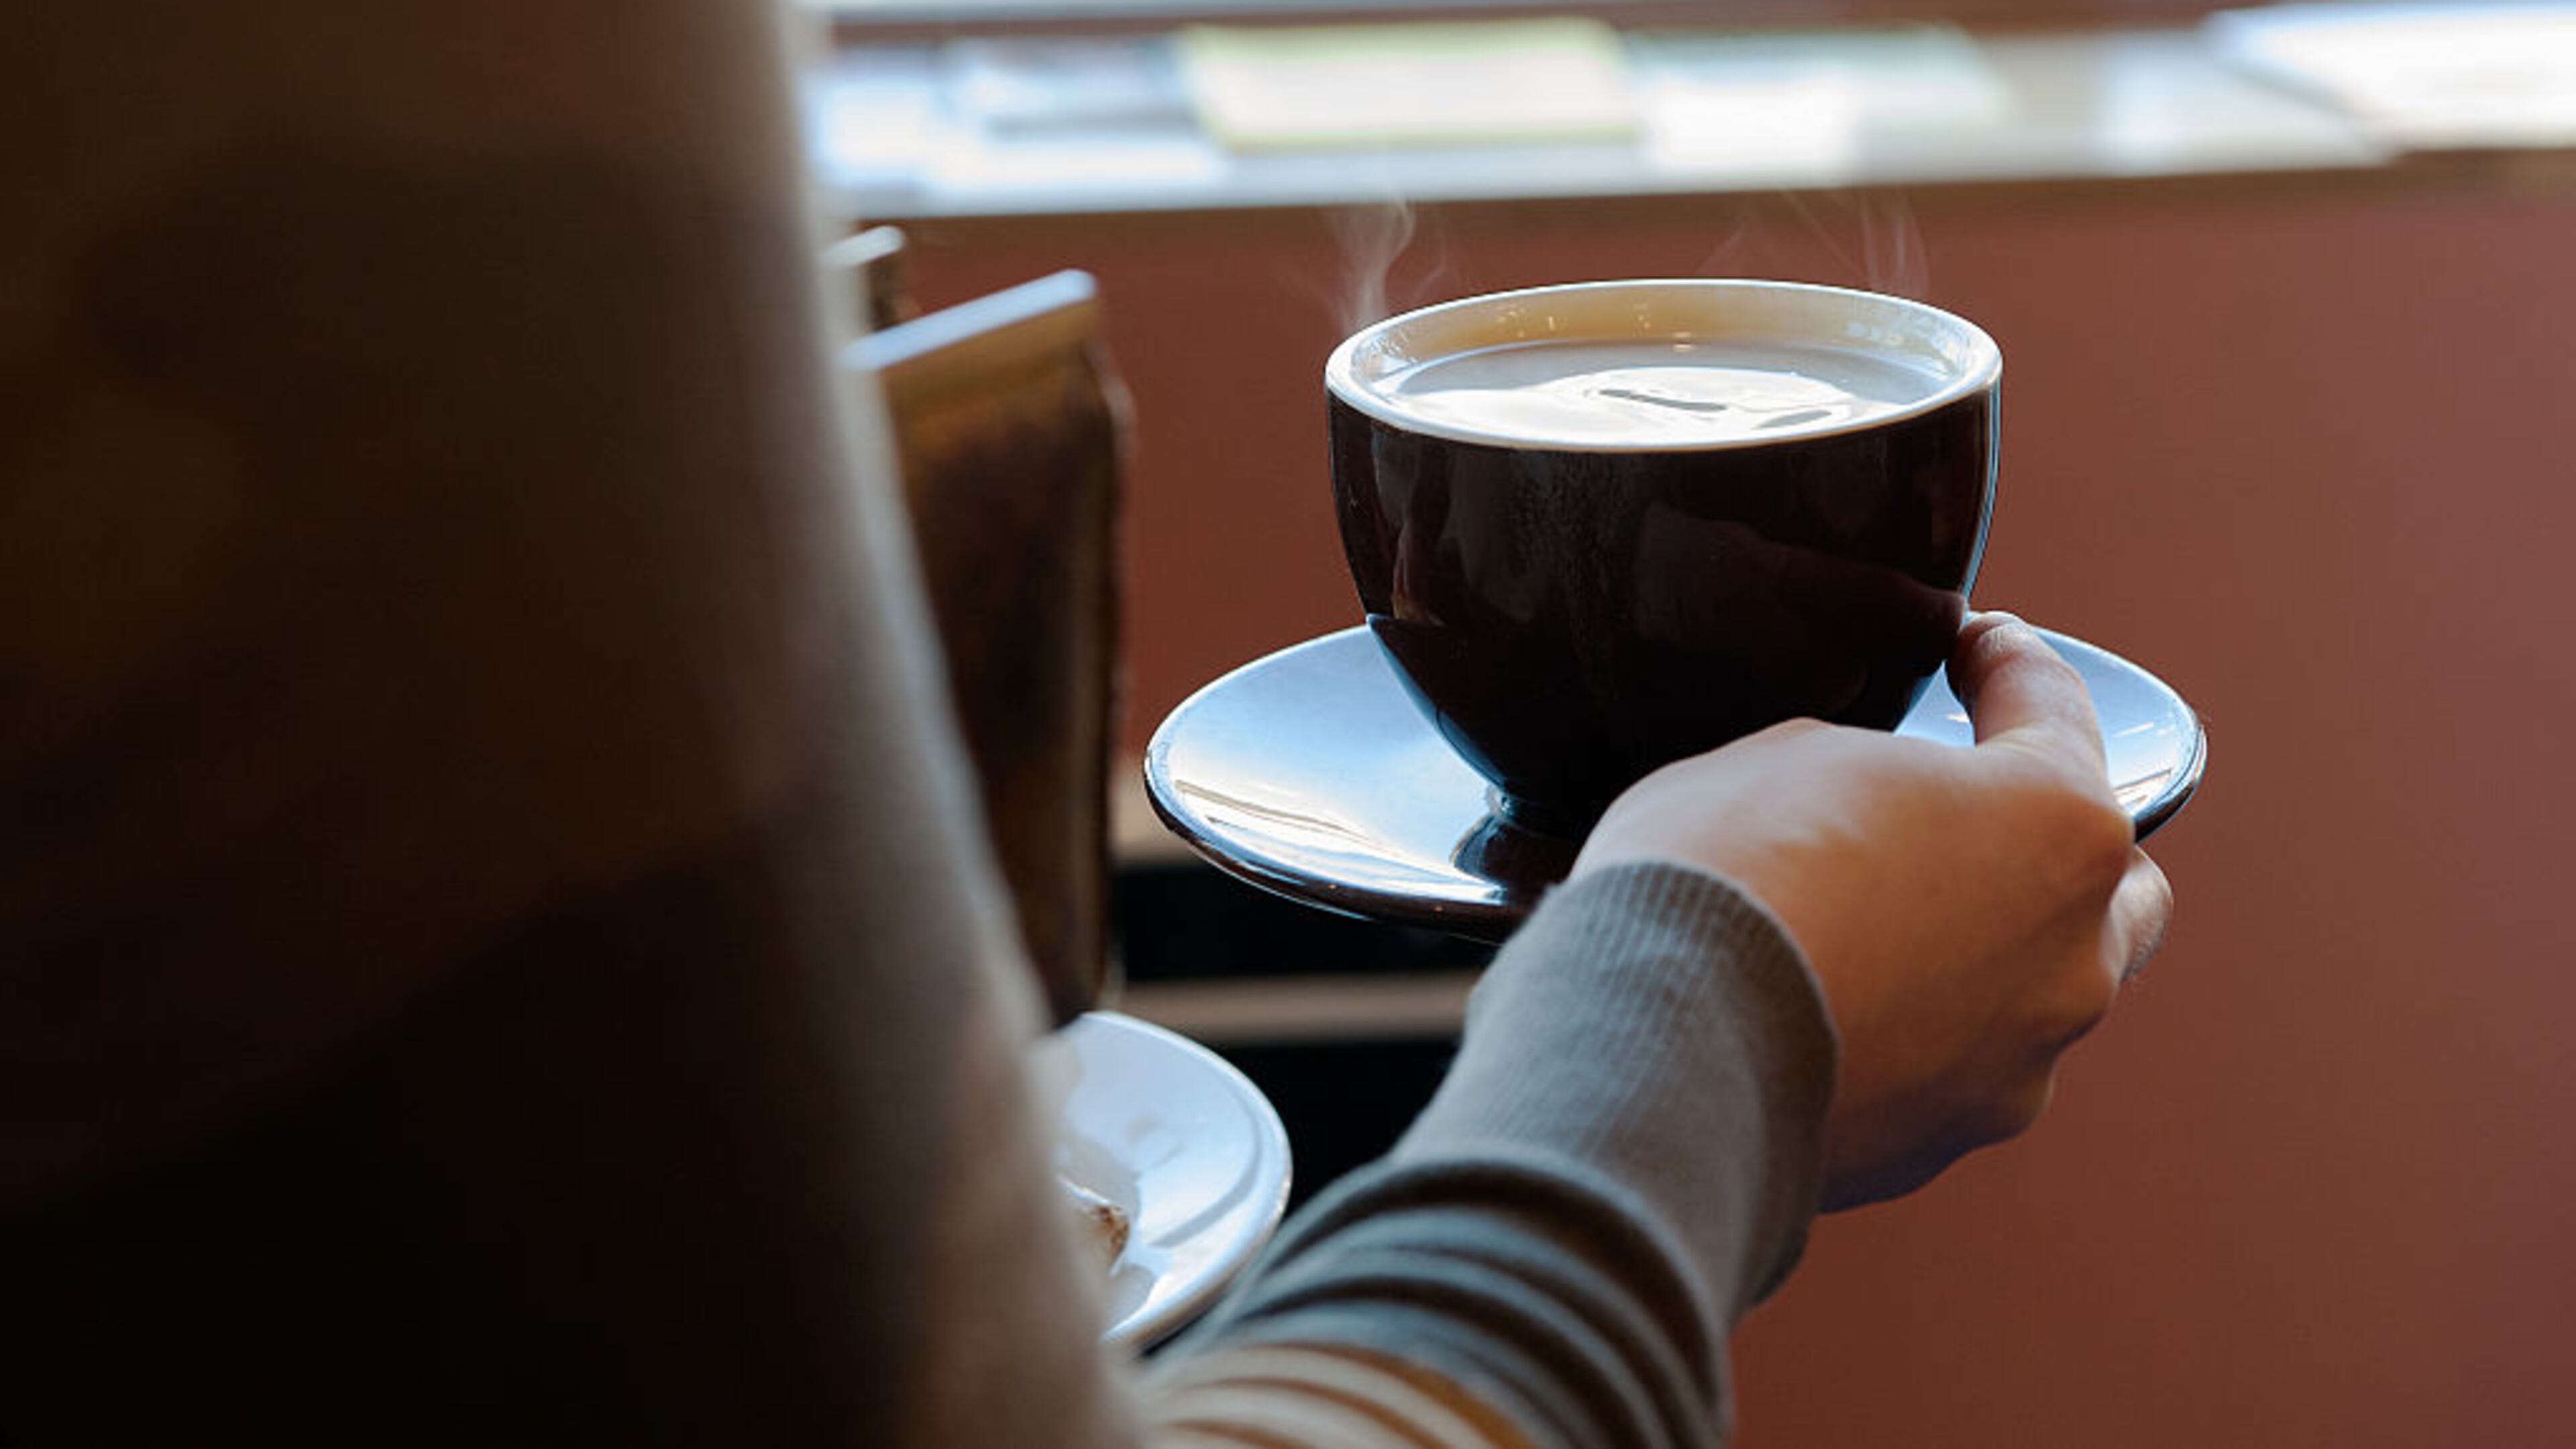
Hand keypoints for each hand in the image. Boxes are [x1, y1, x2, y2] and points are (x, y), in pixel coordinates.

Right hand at [1572, 613, 2172, 1209]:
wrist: (1658, 1050)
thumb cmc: (1723, 875)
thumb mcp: (1786, 755)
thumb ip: (1866, 767)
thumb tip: (1865, 804)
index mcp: (2057, 821)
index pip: (2053, 705)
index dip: (2006, 660)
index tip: (1981, 647)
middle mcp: (2074, 952)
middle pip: (2112, 881)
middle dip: (2052, 843)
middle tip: (1969, 816)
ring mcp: (2018, 1065)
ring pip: (2040, 994)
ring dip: (1984, 953)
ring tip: (1885, 931)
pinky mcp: (1943, 1144)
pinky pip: (1951, 1073)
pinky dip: (1911, 1038)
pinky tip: (1830, 1013)